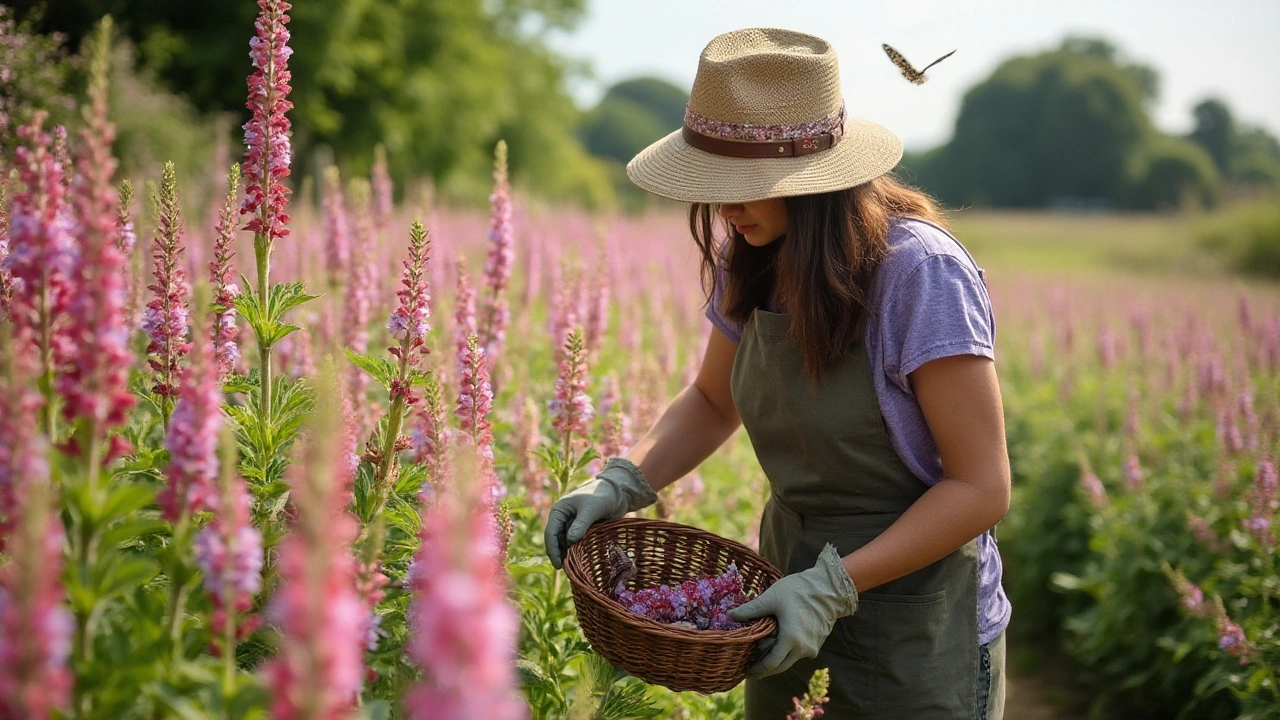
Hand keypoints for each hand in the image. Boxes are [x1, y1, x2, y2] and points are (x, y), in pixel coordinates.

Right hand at [544, 458, 657, 568]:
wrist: (618, 492)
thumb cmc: (602, 496)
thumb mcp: (591, 510)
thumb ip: (580, 525)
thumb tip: (570, 542)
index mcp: (559, 510)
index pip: (551, 533)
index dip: (553, 550)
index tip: (559, 565)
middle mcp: (562, 518)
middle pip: (557, 540)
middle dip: (560, 555)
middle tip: (567, 570)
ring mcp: (572, 524)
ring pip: (566, 543)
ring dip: (568, 554)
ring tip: (573, 568)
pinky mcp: (582, 529)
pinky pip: (576, 543)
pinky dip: (577, 551)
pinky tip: (580, 561)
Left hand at [728, 543, 857, 677]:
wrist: (829, 587)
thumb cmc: (799, 591)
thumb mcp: (771, 598)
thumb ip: (751, 609)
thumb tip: (730, 615)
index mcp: (791, 640)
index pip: (771, 664)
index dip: (757, 670)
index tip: (745, 671)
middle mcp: (803, 649)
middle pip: (780, 667)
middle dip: (764, 670)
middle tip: (749, 669)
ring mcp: (813, 647)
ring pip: (790, 659)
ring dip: (776, 660)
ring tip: (760, 656)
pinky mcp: (818, 642)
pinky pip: (799, 652)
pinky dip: (787, 651)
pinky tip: (777, 644)